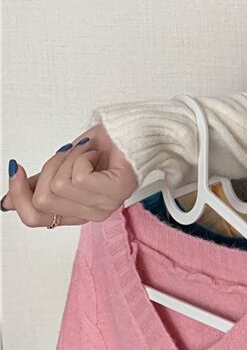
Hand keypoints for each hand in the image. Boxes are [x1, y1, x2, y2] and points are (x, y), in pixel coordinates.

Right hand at [1, 123, 138, 227]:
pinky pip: (79, 177)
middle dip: (48, 168)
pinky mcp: (116, 191)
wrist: (130, 131)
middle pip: (42, 200)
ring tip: (88, 152)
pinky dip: (82, 156)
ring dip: (69, 158)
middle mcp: (91, 214)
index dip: (18, 194)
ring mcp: (106, 206)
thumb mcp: (61, 166)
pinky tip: (97, 154)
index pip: (34, 219)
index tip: (16, 168)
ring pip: (59, 185)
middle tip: (69, 155)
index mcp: (76, 212)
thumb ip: (37, 186)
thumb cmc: (101, 147)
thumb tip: (7, 203)